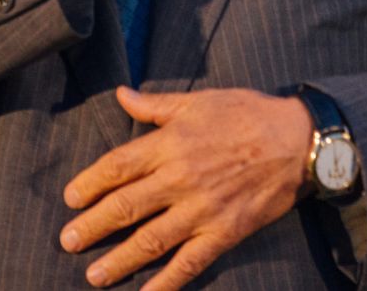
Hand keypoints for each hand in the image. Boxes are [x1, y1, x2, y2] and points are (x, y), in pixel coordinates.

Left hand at [59, 86, 311, 289]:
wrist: (298, 141)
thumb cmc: (247, 114)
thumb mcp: (199, 101)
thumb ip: (156, 105)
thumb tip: (120, 95)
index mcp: (171, 143)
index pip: (118, 166)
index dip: (90, 184)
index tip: (71, 199)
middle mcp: (180, 178)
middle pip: (126, 206)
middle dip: (93, 226)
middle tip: (68, 241)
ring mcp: (202, 209)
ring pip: (151, 240)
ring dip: (119, 260)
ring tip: (94, 275)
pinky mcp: (224, 232)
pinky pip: (189, 262)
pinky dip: (166, 282)